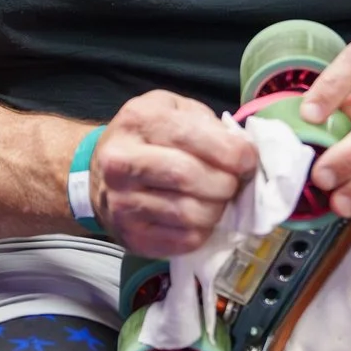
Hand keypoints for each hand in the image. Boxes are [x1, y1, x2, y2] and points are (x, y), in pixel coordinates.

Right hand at [90, 91, 258, 258]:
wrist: (101, 174)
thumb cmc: (149, 138)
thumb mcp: (173, 110)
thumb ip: (207, 124)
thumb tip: (243, 153)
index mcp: (138, 121)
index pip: (191, 136)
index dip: (230, 151)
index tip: (249, 160)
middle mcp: (121, 162)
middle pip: (189, 176)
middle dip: (226, 182)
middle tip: (234, 183)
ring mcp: (122, 202)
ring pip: (189, 213)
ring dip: (218, 209)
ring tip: (218, 200)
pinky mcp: (131, 236)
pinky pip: (184, 240)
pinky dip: (204, 230)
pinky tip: (201, 218)